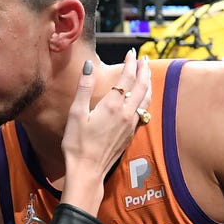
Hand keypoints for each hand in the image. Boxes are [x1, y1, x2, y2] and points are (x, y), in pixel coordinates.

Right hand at [61, 48, 151, 213]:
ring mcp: (131, 124)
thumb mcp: (76, 114)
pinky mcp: (131, 134)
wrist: (87, 170)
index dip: (130, 63)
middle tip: (144, 58)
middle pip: (141, 86)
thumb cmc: (77, 144)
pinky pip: (144, 111)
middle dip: (143, 70)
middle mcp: (126, 113)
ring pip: (146, 98)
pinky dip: (146, 98)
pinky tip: (144, 98)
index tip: (131, 53)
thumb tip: (88, 66)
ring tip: (147, 73)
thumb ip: (84, 88)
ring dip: (148, 83)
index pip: (126, 78)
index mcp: (113, 106)